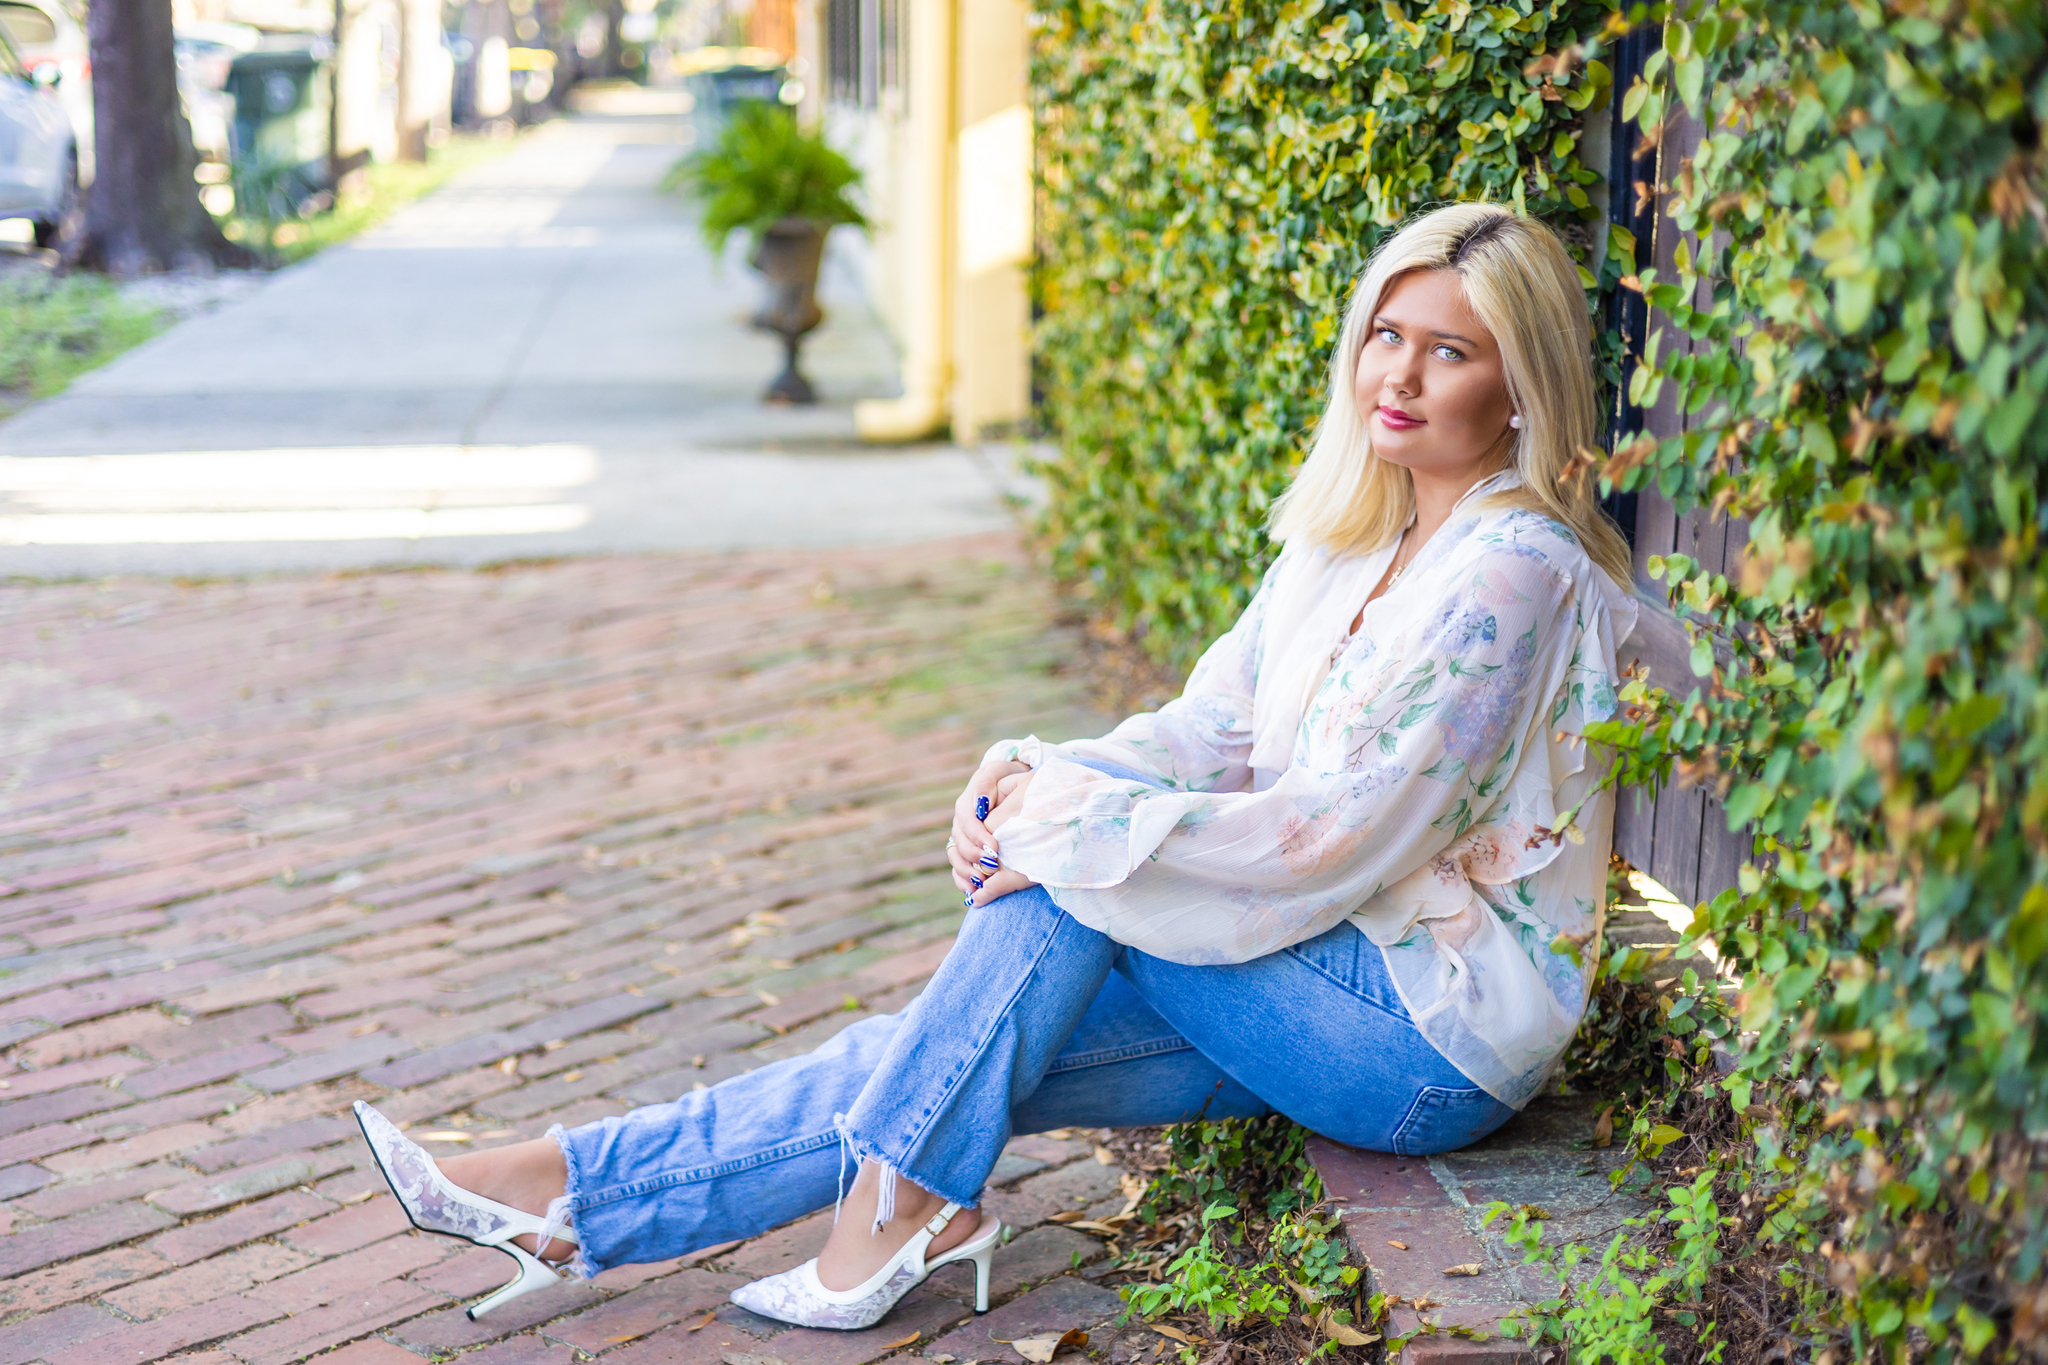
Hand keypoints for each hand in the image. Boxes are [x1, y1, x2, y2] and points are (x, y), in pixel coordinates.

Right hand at [948, 766, 1038, 907]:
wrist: (1012, 786)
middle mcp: (961, 821)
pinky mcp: (967, 851)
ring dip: (966, 871)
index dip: (978, 836)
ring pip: (955, 856)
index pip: (967, 821)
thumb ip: (987, 784)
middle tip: (992, 867)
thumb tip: (980, 802)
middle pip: (959, 842)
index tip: (994, 847)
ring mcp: (962, 837)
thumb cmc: (1008, 778)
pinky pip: (958, 868)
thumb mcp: (999, 773)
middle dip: (973, 856)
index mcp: (967, 802)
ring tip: (981, 883)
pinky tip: (973, 891)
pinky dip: (963, 880)